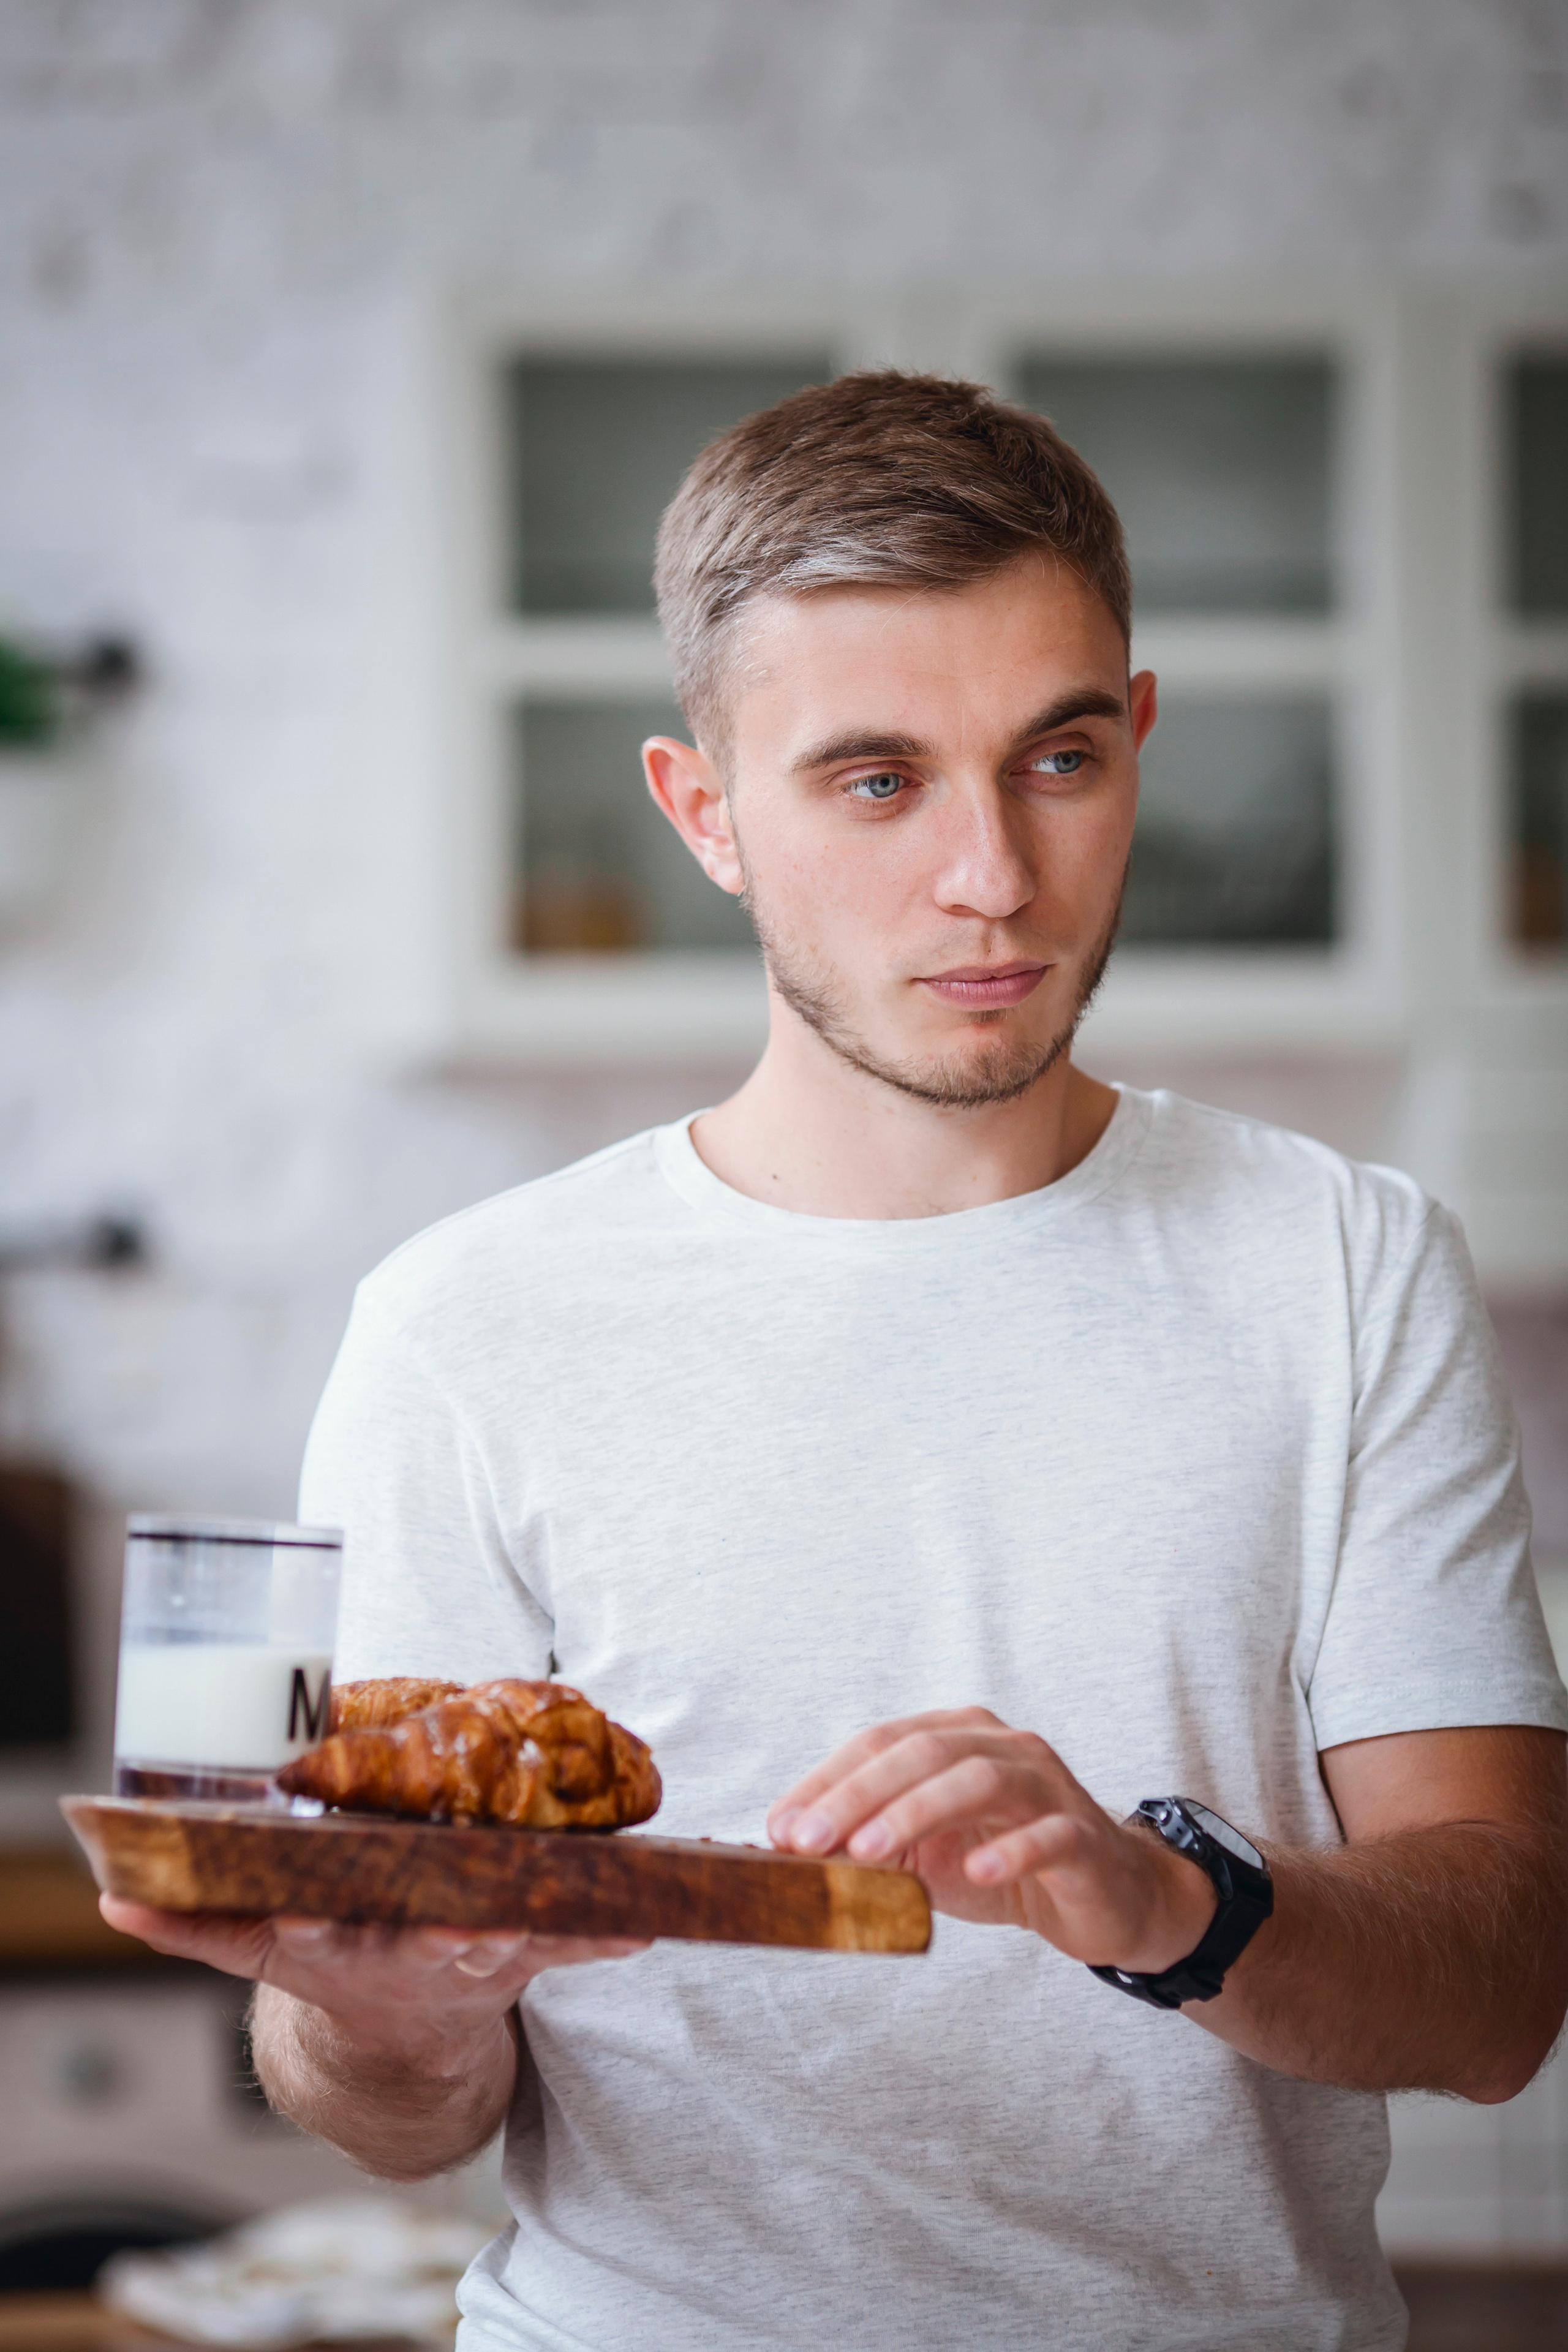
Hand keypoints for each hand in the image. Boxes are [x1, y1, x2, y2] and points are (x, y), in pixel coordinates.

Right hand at [99, 1895, 646, 2060]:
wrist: (394, 2039)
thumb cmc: (333, 1948)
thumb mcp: (260, 1941)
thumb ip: (196, 1923)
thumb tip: (115, 1897)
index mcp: (346, 1943)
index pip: (333, 1935)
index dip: (325, 1929)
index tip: (324, 1922)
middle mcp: (412, 1954)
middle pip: (434, 1943)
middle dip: (456, 1933)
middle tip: (474, 1922)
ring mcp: (474, 1958)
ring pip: (511, 1943)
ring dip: (547, 1930)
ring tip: (591, 1913)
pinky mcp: (525, 1954)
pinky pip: (571, 1943)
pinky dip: (608, 1936)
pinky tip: (649, 1925)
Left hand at [767, 1708, 1215, 1973]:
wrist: (1103, 1896)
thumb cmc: (1000, 1861)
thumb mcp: (923, 1854)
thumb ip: (867, 1843)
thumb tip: (791, 1849)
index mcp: (956, 1738)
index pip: (881, 1742)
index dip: (827, 1781)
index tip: (780, 1828)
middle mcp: (1002, 1747)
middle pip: (923, 1751)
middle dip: (858, 1794)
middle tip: (809, 1841)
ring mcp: (1047, 1786)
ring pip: (980, 1779)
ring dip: (916, 1811)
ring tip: (868, 1852)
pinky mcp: (1083, 1834)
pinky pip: (1047, 1833)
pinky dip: (1009, 1849)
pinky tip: (975, 1870)